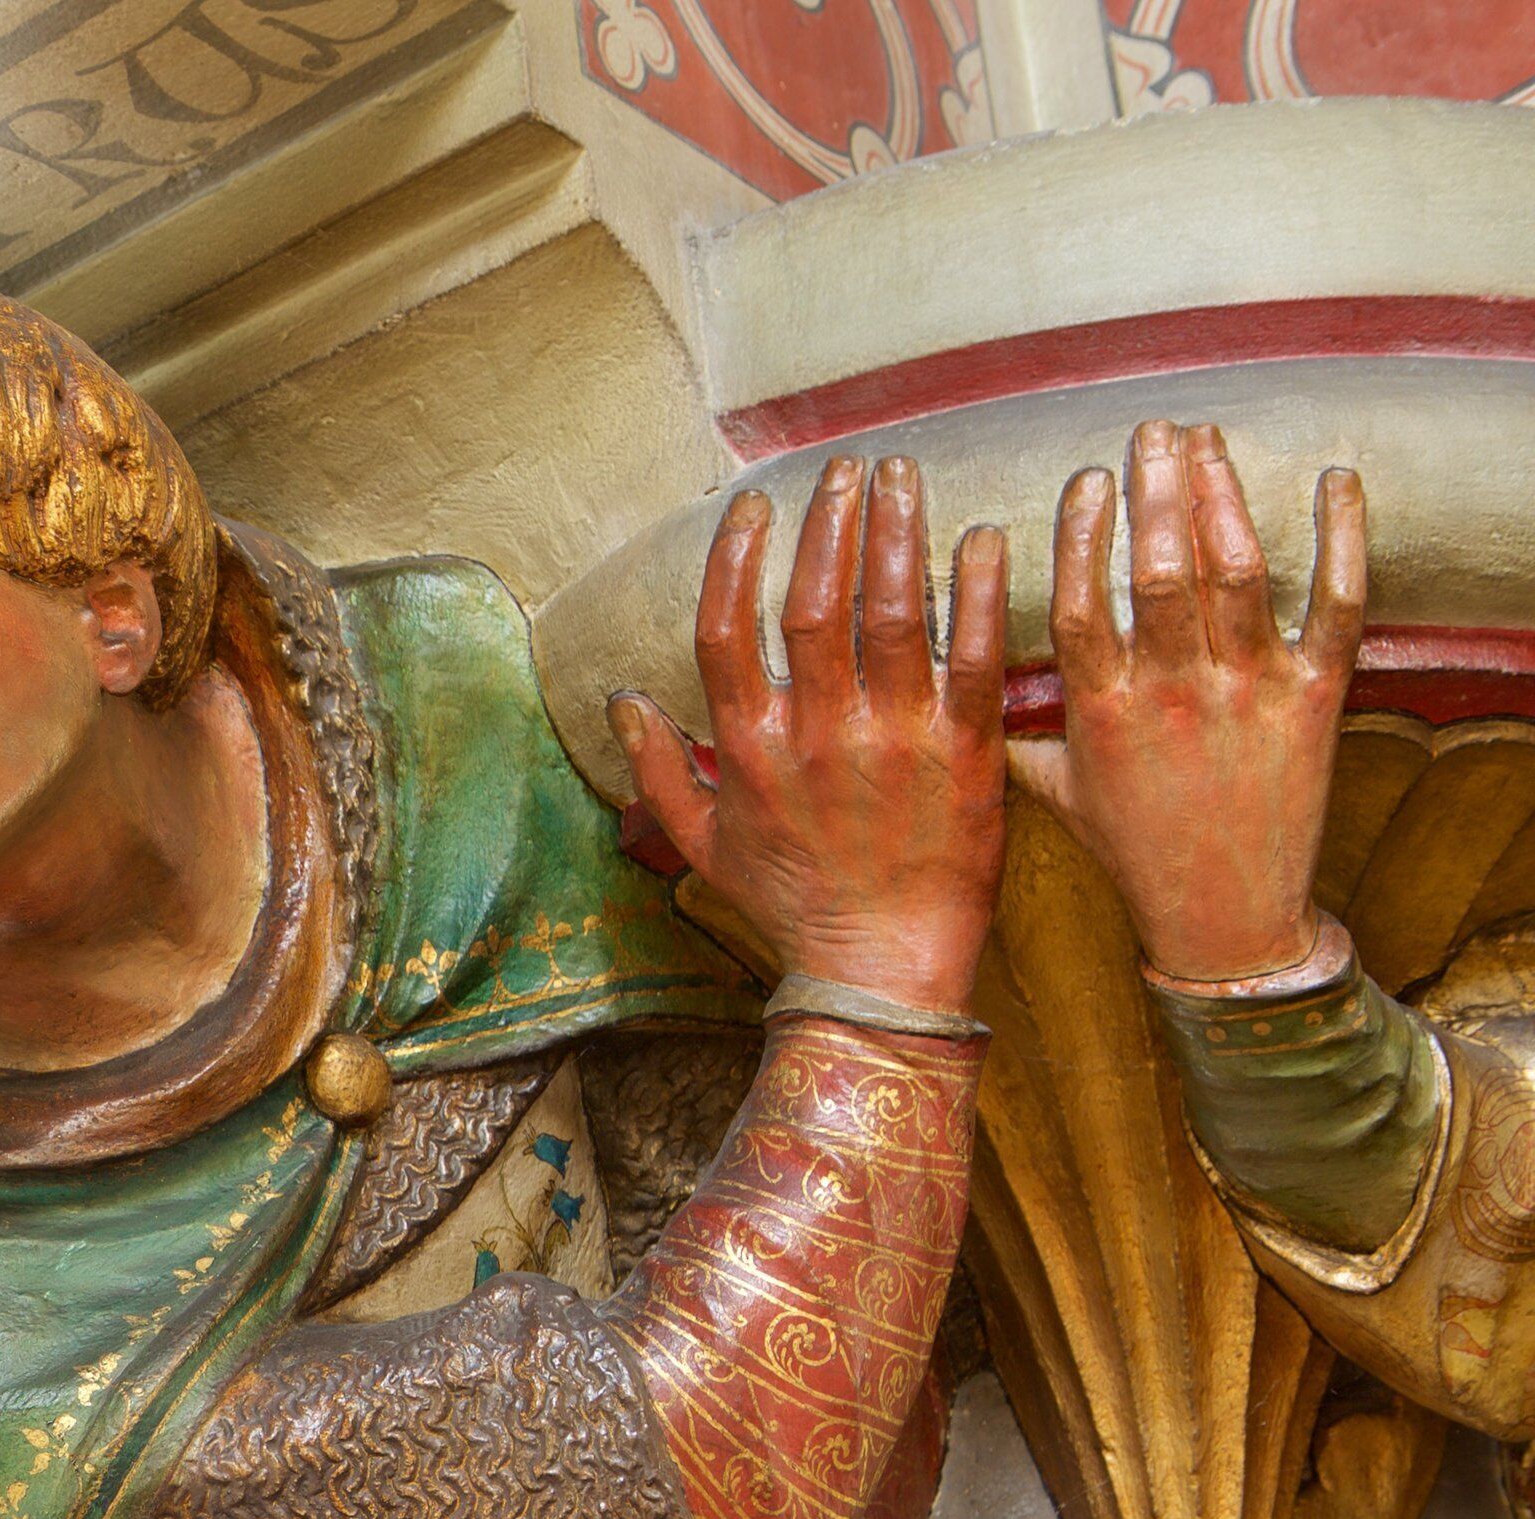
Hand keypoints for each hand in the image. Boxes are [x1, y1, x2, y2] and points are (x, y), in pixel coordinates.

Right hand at [612, 456, 1007, 1012]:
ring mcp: (893, 742)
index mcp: (749, 750)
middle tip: (848, 467)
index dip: (737, 557)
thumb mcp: (702, 846)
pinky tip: (981, 538)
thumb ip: (656, 771)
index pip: (728, 630)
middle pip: (815, 603)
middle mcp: (816, 735)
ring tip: (905, 477)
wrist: (881, 969)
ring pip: (891, 615)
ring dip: (897, 535)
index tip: (757, 506)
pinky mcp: (964, 756)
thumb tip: (619, 702)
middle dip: (830, 523)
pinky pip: (972, 658)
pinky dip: (975, 594)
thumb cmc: (792, 908)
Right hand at [1017, 422, 1366, 981]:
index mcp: (1102, 714)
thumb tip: (948, 694)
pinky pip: (1335, 605)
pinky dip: (1340, 538)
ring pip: (1238, 574)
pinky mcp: (1314, 700)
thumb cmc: (1135, 855)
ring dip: (1224, 497)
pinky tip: (1333, 482)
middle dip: (1159, 490)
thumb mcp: (1057, 794)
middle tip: (1153, 432)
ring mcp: (1247, 694)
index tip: (1085, 480)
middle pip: (1163, 572)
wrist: (1225, 917)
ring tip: (1207, 442)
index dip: (1081, 535)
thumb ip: (1009, 734)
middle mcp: (1173, 696)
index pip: (1082, 604)